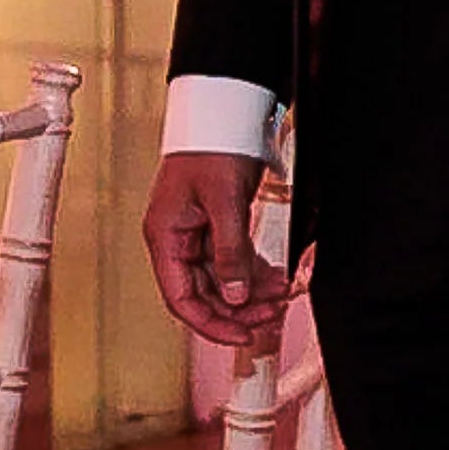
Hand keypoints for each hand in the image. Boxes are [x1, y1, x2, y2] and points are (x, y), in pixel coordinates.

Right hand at [143, 149, 294, 345]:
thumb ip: (230, 250)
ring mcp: (198, 235)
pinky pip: (235, 261)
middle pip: (205, 295)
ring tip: (283, 294)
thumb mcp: (223, 201)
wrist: (224, 113)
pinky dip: (255, 272)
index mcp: (165, 237)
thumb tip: (235, 295)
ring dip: (252, 292)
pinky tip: (277, 277)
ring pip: (224, 281)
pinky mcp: (218, 227)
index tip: (243, 335)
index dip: (211, 324)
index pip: (181, 299)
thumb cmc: (211, 147)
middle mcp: (178, 241)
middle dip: (240, 308)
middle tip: (273, 313)